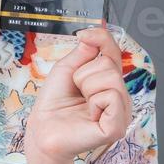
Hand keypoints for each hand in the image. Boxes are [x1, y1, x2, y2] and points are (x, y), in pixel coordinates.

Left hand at [24, 27, 132, 163]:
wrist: (42, 129)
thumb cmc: (54, 102)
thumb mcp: (67, 69)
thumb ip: (84, 52)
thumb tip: (95, 34)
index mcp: (109, 82)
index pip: (114, 51)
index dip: (101, 38)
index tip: (83, 35)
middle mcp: (120, 96)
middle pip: (110, 64)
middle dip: (84, 74)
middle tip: (77, 92)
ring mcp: (121, 113)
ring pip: (111, 78)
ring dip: (87, 87)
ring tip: (82, 103)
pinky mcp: (117, 127)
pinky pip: (111, 97)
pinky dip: (94, 102)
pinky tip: (88, 115)